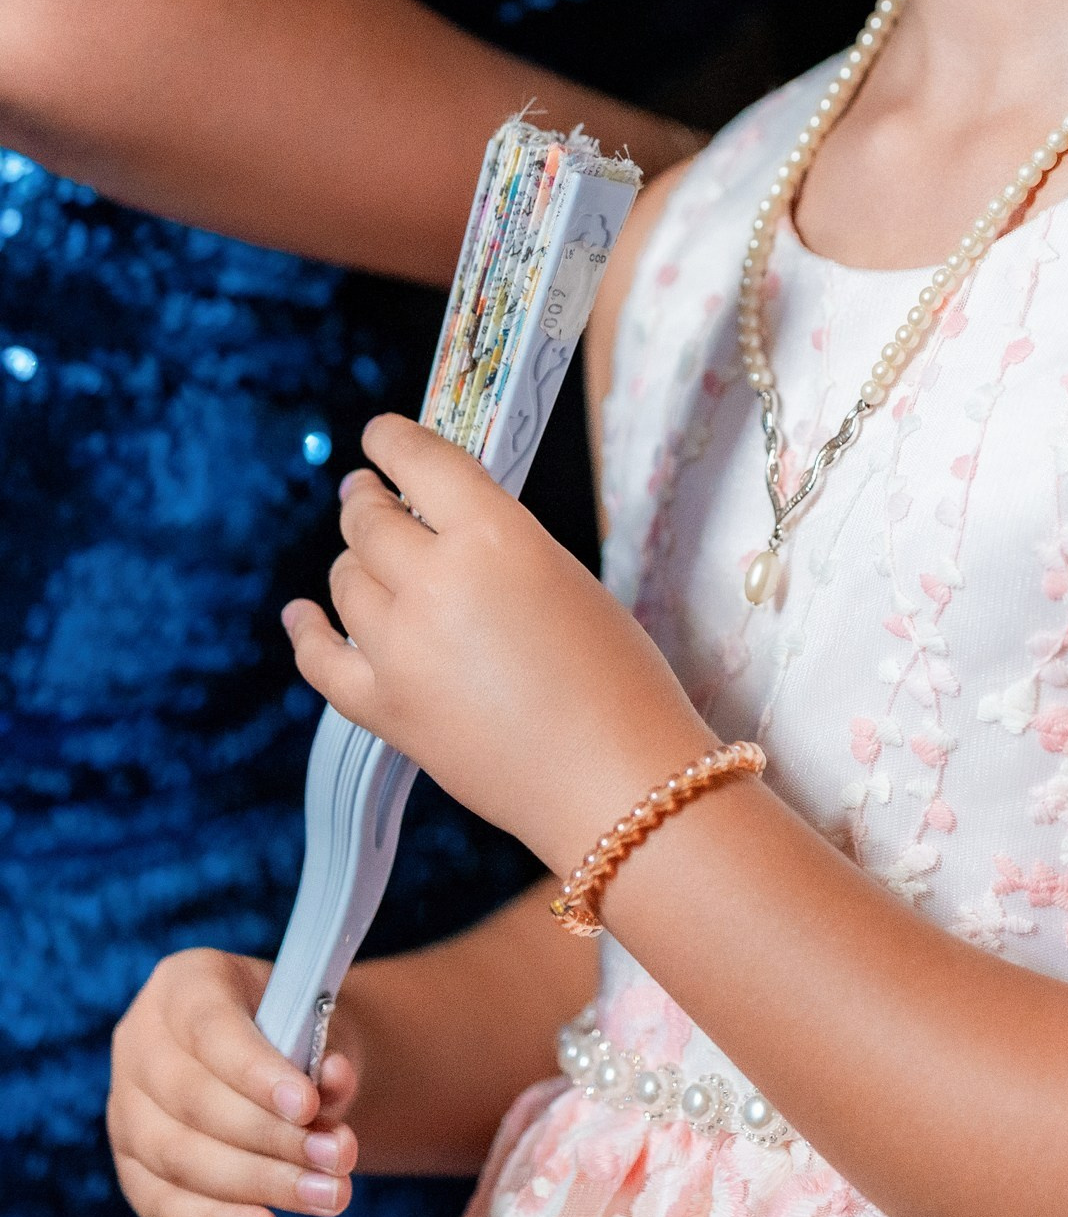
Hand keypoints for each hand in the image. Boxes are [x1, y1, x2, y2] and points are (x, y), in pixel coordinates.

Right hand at [108, 948, 359, 1216]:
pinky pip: (163, 1204)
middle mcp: (139, 1041)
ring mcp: (124, 1108)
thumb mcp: (319, 1023)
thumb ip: (326, 1049)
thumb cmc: (297, 1031)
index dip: (256, 1071)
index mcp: (183, 983)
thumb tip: (333, 1079)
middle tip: (338, 1160)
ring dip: (258, 1183)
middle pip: (194, 1100)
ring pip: (179, 1157)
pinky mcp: (129, 1166)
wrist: (277, 1061)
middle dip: (271, 1138)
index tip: (308, 1106)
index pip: (210, 1027)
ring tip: (327, 1195)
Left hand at [283, 416, 712, 877]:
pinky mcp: (386, 709)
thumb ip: (496, 545)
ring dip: (354, 561)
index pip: (422, 462)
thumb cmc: (617, 675)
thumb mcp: (563, 575)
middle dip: (368, 499)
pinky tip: (301, 614)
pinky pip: (319, 660)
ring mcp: (400, 649)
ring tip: (366, 557)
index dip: (393, 441)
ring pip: (345, 581)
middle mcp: (434, 582)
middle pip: (370, 521)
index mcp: (494, 534)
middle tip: (368, 492)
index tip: (381, 434)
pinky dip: (307, 631)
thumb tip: (443, 534)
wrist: (615, 782)